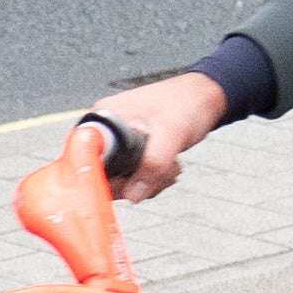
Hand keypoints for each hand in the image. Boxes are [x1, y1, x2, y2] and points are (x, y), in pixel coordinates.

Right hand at [88, 72, 237, 200]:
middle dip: (134, 182)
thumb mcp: (172, 134)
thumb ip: (152, 165)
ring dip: (149, 182)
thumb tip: (133, 195)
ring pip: (121, 179)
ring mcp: (118, 139)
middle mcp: (105, 128)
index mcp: (104, 117)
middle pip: (104, 174)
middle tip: (162, 172)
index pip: (88, 160)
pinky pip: (132, 175)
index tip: (131, 183)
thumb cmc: (188, 104)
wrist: (205, 97)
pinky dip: (152, 178)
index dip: (105, 179)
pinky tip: (168, 167)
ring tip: (170, 166)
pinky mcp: (130, 148)